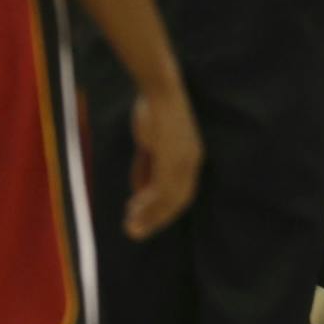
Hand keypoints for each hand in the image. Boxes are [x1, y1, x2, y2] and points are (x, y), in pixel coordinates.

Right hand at [125, 79, 201, 238]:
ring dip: (150, 216)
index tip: (144, 218)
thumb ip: (148, 168)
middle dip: (156, 219)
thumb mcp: (150, 145)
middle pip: (178, 201)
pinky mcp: (173, 158)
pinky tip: (133, 210)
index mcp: (190, 157)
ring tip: (131, 228)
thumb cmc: (153, 112)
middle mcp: (192, 161)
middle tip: (135, 232)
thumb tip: (140, 192)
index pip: (181, 192)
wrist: (158, 91)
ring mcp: (184, 161)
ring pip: (169, 199)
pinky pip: (162, 188)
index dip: (163, 209)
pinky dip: (149, 204)